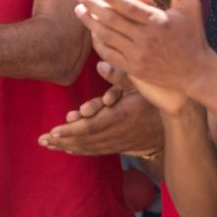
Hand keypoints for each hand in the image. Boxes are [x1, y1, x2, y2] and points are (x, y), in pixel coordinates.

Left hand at [38, 86, 163, 156]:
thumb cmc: (156, 97)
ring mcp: (118, 142)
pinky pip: (97, 151)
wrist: (174, 122)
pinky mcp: (120, 146)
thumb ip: (119, 75)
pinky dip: (80, 150)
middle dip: (62, 140)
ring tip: (48, 144)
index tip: (53, 131)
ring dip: (67, 146)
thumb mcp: (140, 82)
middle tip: (42, 140)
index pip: (89, 127)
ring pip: (89, 147)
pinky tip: (68, 149)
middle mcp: (117, 132)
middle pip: (85, 140)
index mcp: (119, 116)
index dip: (70, 131)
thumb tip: (99, 65)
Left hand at [74, 0, 207, 113]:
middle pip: (112, 20)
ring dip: (90, 22)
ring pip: (107, 37)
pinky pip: (110, 54)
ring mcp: (138, 56)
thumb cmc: (193, 35)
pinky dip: (98, 42)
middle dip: (92, 5)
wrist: (196, 73)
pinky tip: (91, 31)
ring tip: (78, 9)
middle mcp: (145, 39)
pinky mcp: (134, 69)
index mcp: (158, 22)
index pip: (128, 6)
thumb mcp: (191, 5)